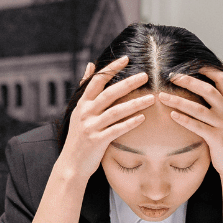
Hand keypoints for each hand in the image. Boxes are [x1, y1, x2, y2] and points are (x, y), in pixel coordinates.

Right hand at [58, 57, 153, 177]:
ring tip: (151, 98)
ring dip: (135, 104)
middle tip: (145, 75)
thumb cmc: (79, 136)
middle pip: (109, 94)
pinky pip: (116, 130)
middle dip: (128, 83)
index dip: (111, 69)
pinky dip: (129, 123)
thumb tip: (90, 65)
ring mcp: (90, 127)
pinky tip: (143, 118)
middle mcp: (85, 113)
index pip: (97, 81)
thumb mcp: (79, 110)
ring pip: (115, 111)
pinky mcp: (97, 141)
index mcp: (82, 103)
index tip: (126, 59)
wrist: (71, 164)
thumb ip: (85, 89)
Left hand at [158, 69, 222, 179]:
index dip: (208, 69)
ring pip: (199, 109)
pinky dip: (184, 120)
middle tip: (171, 76)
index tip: (192, 64)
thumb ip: (217, 105)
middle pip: (208, 90)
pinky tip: (172, 115)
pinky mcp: (217, 138)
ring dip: (179, 101)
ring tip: (163, 96)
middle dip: (189, 81)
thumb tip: (199, 91)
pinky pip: (198, 126)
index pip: (222, 79)